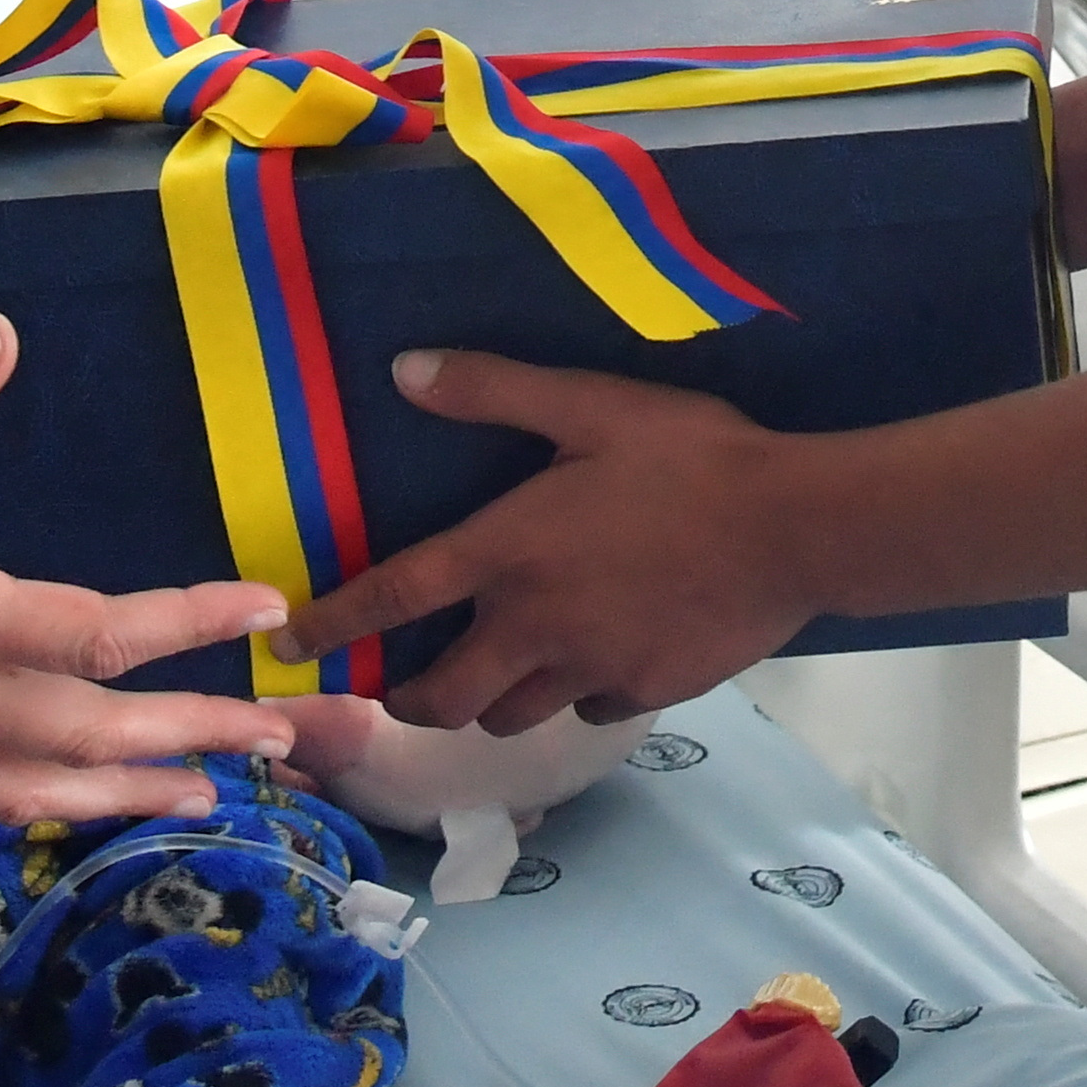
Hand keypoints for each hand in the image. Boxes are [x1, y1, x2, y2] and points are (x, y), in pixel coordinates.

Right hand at [0, 316, 307, 824]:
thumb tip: (3, 332)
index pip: (90, 636)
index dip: (186, 628)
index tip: (266, 612)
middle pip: (97, 736)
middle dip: (209, 734)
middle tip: (307, 735)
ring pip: (48, 788)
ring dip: (145, 785)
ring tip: (228, 781)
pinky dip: (54, 809)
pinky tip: (88, 803)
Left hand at [285, 356, 818, 729]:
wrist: (795, 529)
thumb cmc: (689, 457)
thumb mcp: (589, 404)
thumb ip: (494, 391)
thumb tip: (404, 370)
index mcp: (507, 553)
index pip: (392, 599)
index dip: (333, 627)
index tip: (291, 652)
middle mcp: (533, 626)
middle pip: (442, 696)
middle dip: (410, 697)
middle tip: (406, 684)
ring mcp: (588, 671)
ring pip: (508, 715)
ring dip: (489, 699)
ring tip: (499, 670)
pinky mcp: (642, 694)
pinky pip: (585, 710)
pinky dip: (573, 694)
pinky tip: (595, 660)